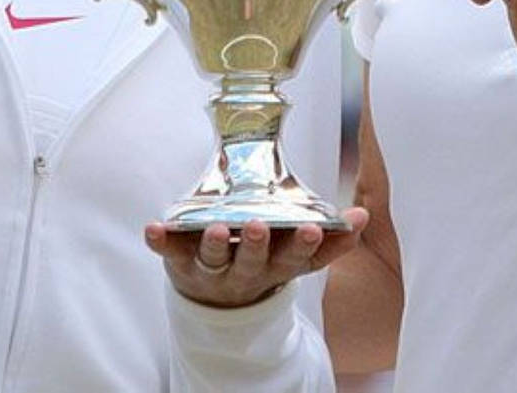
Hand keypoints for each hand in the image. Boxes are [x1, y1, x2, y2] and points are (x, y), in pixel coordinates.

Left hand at [145, 210, 368, 308]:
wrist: (219, 299)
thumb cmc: (265, 262)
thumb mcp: (298, 257)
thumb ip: (332, 238)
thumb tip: (363, 216)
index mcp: (277, 266)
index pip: (296, 259)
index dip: (306, 245)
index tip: (314, 227)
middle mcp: (247, 272)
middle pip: (253, 261)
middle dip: (258, 245)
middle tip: (260, 226)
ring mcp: (213, 270)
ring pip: (214, 260)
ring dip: (215, 244)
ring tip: (216, 228)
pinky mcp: (183, 264)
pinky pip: (170, 253)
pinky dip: (161, 241)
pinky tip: (153, 228)